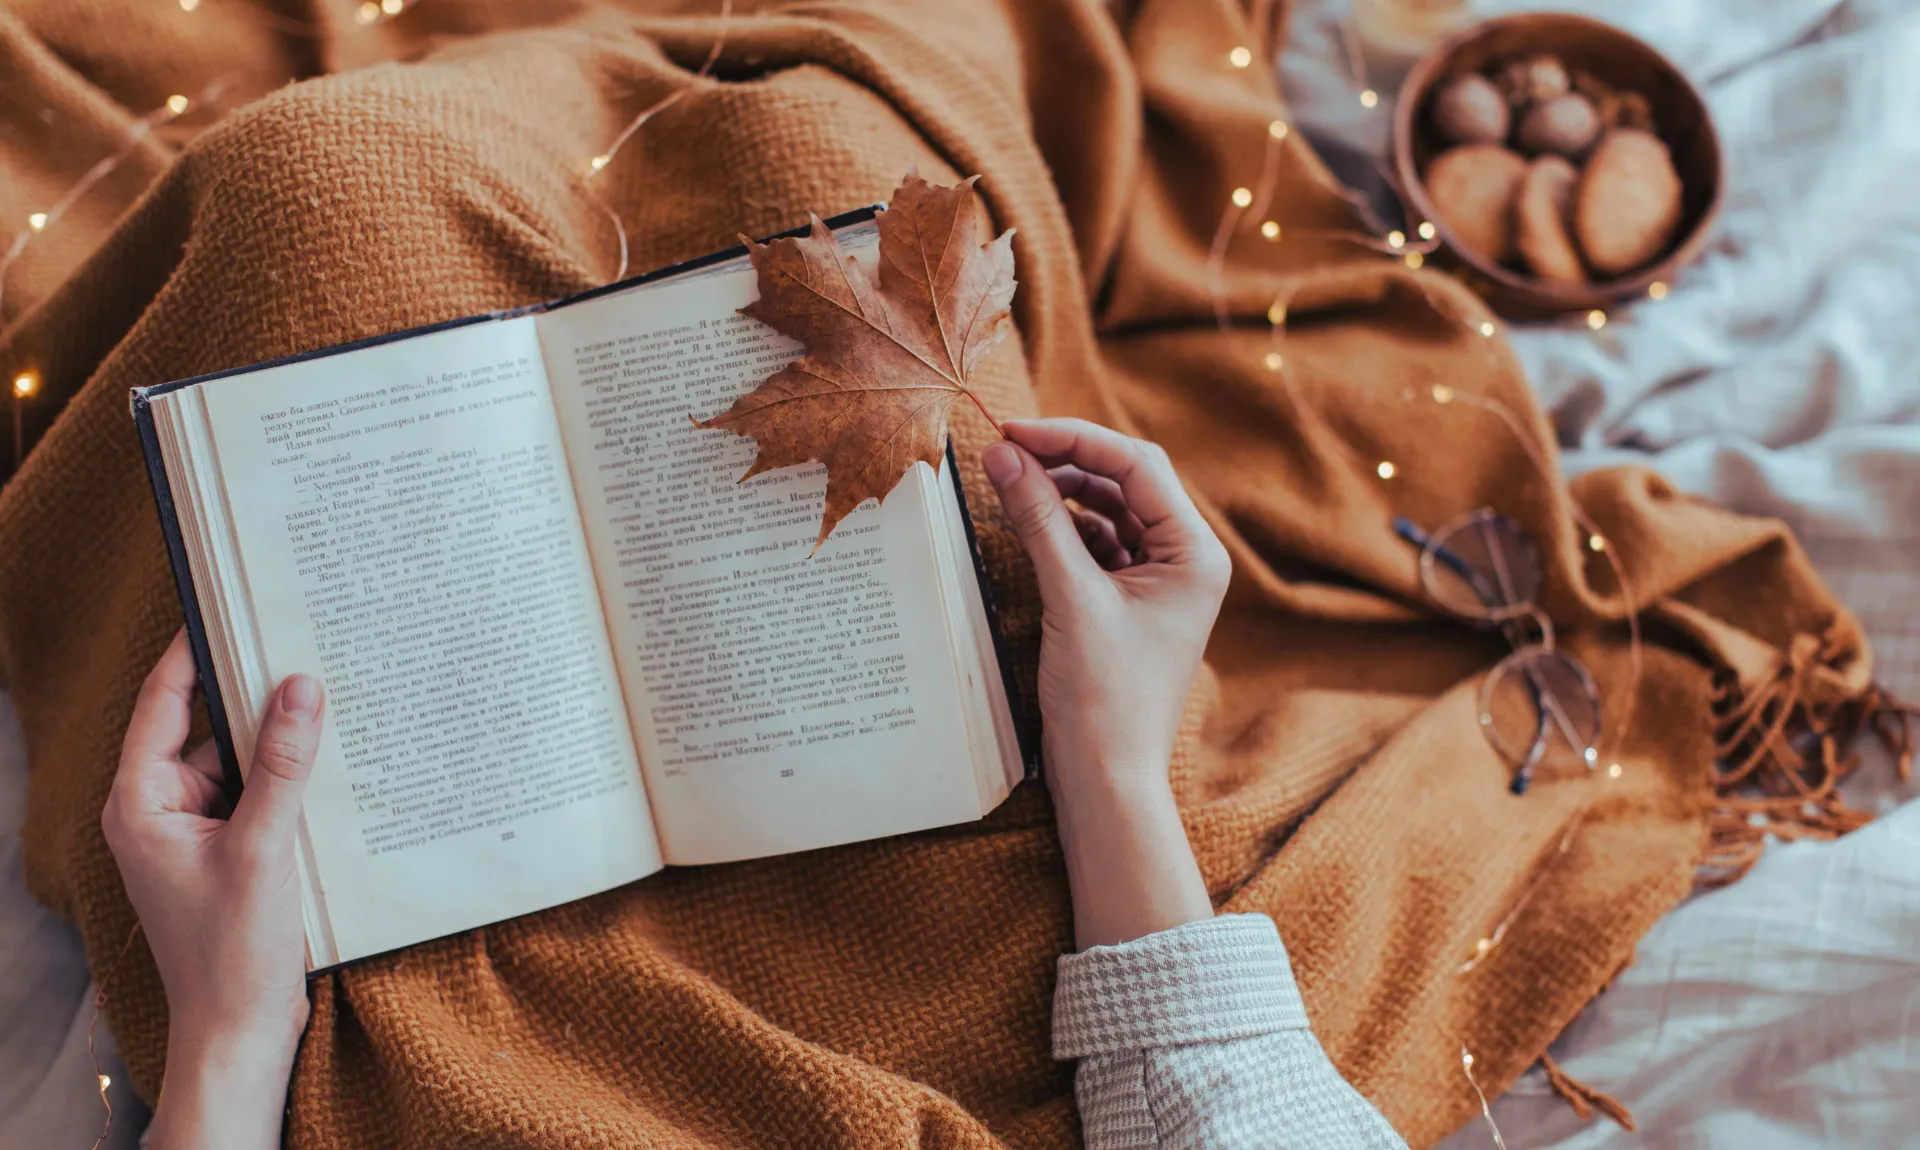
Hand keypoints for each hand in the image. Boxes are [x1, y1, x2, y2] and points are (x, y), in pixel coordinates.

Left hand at [102, 630, 324, 1147]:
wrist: (240, 1032)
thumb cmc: (233, 954)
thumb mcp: (263, 848)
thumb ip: (283, 764)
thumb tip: (300, 687)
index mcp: (141, 803)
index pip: (163, 703)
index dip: (194, 651)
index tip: (231, 605)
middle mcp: (158, 812)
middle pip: (209, 730)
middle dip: (258, 702)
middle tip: (305, 655)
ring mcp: (192, 835)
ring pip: (241, 765)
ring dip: (282, 750)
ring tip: (333, 715)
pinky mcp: (226, 855)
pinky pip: (257, 798)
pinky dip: (290, 786)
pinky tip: (333, 773)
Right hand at [982, 419, 1228, 947]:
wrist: (1107, 780)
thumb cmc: (1104, 700)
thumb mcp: (1070, 599)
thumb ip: (1038, 520)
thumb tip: (1003, 455)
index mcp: (1194, 554)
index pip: (1137, 466)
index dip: (1073, 439)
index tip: (1014, 431)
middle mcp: (1185, 560)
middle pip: (1125, 480)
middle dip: (1066, 460)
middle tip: (1004, 447)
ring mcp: (1157, 581)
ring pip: (1108, 509)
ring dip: (1060, 491)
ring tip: (1008, 478)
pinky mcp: (1127, 602)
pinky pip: (1095, 543)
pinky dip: (1060, 526)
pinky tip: (1026, 519)